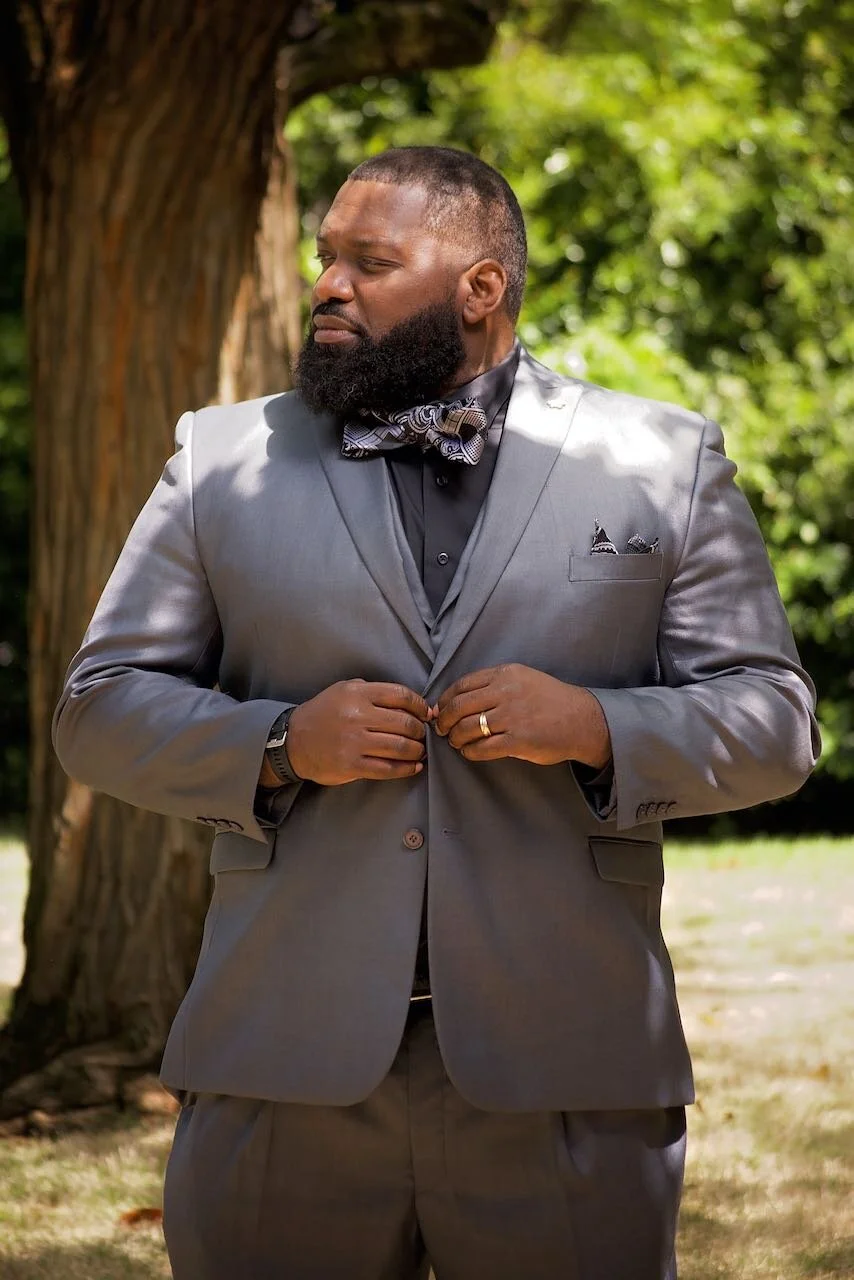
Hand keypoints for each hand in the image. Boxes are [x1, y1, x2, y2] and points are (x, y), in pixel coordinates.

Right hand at [282, 680, 429, 785]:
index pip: (400, 695)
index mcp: (357, 693)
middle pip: (405, 723)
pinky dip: (406, 768)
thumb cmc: (324, 713)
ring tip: (420, 750)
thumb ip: (373, 692)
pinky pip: (387, 768)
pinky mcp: (352, 765)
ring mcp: (354, 742)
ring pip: (400, 746)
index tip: (426, 713)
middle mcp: (357, 716)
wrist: (294, 741)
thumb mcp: (343, 690)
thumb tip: (412, 705)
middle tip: (423, 734)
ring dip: (417, 750)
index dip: (420, 705)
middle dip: (420, 730)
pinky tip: (414, 766)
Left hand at [433, 663, 610, 768]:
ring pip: (467, 728)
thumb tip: (454, 702)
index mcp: (505, 674)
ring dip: (456, 738)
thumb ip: (493, 686)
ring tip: (457, 742)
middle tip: (442, 730)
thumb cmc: (549, 700)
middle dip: (444, 721)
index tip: (439, 711)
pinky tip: (470, 752)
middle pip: (459, 706)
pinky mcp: (518, 740)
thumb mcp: (522, 680)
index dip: (444, 700)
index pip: (462, 685)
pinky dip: (470, 752)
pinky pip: (482, 748)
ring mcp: (512, 716)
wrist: (582, 719)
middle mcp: (507, 692)